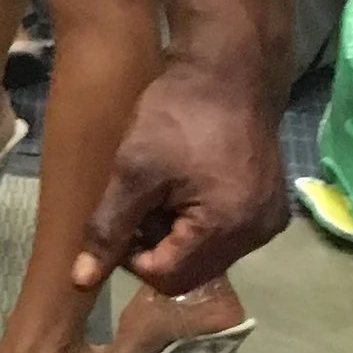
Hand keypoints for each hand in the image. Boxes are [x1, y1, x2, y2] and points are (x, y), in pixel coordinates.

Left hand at [73, 57, 286, 298]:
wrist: (227, 73)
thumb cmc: (177, 115)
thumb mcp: (133, 170)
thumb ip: (108, 228)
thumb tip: (81, 280)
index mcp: (227, 227)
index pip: (166, 278)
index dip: (131, 259)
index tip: (118, 223)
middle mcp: (257, 234)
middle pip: (190, 273)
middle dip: (156, 249)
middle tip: (138, 207)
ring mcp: (270, 222)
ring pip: (208, 258)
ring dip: (177, 239)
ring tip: (163, 195)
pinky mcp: (272, 210)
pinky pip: (228, 238)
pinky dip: (201, 227)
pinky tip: (187, 191)